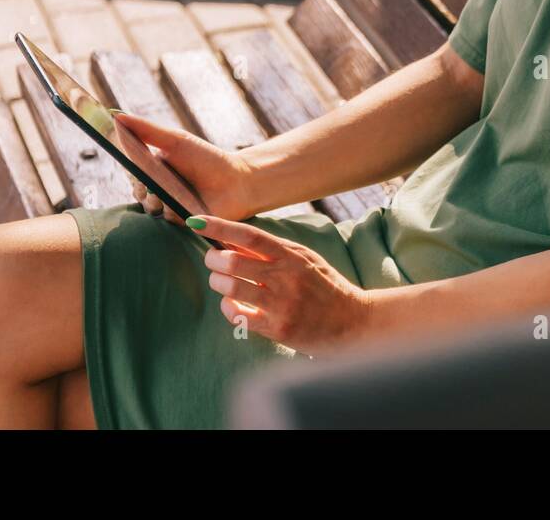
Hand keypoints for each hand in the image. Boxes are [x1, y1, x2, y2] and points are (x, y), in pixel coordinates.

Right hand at [112, 113, 256, 221]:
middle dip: (143, 187)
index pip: (132, 171)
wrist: (237, 182)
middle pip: (138, 191)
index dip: (131, 170)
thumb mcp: (175, 141)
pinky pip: (167, 219)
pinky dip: (174, 209)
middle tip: (154, 182)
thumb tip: (117, 116)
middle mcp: (160, 189)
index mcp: (156, 169)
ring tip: (172, 192)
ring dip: (158, 199)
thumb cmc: (207, 159)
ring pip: (150, 207)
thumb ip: (147, 130)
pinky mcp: (181, 222)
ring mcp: (170, 207)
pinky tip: (184, 203)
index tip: (134, 166)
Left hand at [193, 215, 375, 357]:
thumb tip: (233, 241)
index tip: (196, 221)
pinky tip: (234, 305)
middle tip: (212, 260)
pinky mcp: (278, 328)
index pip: (249, 235)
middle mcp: (285, 277)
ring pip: (230, 288)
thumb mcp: (304, 259)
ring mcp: (281, 304)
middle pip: (232, 261)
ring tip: (224, 283)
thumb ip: (273, 250)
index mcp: (291, 255)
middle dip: (212, 259)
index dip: (219, 227)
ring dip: (218, 284)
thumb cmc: (325, 286)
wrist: (353, 322)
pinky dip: (228, 308)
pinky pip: (238, 316)